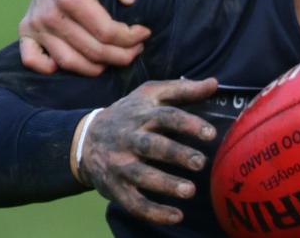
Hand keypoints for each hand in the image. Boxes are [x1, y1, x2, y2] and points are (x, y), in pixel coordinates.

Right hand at [19, 0, 150, 75]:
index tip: (144, 33)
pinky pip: (33, 61)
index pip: (106, 32)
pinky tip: (78, 62)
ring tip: (117, 57)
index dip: (130, 37)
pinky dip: (52, 68)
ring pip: (69, 62)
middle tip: (137, 49)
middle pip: (92, 50)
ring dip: (98, 67)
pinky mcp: (26, 31)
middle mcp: (49, 13)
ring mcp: (35, 24)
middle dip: (121, 55)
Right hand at [73, 78, 218, 224]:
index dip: (188, 124)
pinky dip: (153, 212)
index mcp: (141, 114)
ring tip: (190, 191)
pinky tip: (176, 216)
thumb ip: (183, 89)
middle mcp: (129, 138)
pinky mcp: (114, 187)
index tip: (210, 133)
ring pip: (141, 176)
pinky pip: (133, 202)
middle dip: (177, 154)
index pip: (166, 117)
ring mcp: (119, 164)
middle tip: (201, 162)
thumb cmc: (128, 113)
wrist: (85, 138)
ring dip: (165, 185)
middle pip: (153, 146)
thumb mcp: (150, 94)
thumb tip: (214, 83)